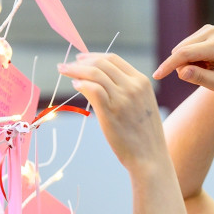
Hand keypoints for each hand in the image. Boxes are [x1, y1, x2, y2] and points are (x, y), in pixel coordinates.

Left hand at [58, 52, 163, 171]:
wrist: (150, 157)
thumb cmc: (143, 135)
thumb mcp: (139, 105)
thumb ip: (124, 90)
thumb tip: (95, 82)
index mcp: (142, 81)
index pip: (113, 59)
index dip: (93, 56)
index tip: (80, 59)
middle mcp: (133, 86)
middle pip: (101, 63)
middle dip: (80, 62)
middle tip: (65, 66)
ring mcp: (123, 98)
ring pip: (94, 73)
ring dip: (75, 70)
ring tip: (63, 72)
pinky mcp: (111, 111)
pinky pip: (92, 89)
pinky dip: (81, 84)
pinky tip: (74, 85)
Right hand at [153, 25, 213, 94]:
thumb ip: (201, 79)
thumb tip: (182, 71)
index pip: (185, 54)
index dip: (168, 65)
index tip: (156, 76)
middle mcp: (213, 32)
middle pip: (181, 52)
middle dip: (184, 68)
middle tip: (204, 76)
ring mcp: (209, 29)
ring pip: (181, 50)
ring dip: (188, 63)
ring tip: (207, 69)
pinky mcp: (205, 29)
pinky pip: (185, 47)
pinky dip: (191, 58)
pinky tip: (206, 62)